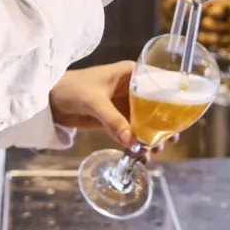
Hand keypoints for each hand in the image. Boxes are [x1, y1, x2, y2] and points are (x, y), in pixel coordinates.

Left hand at [50, 62, 175, 153]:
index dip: (172, 98)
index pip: (159, 82)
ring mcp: (124, 105)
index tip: (180, 117)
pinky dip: (138, 143)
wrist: (49, 101)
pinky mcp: (116, 119)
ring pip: (146, 122)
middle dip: (163, 124)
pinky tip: (141, 156)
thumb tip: (131, 141)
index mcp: (130, 74)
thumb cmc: (70, 88)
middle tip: (168, 142)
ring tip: (154, 152)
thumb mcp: (93, 101)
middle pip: (156, 106)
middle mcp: (131, 88)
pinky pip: (132, 132)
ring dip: (152, 137)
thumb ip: (111, 120)